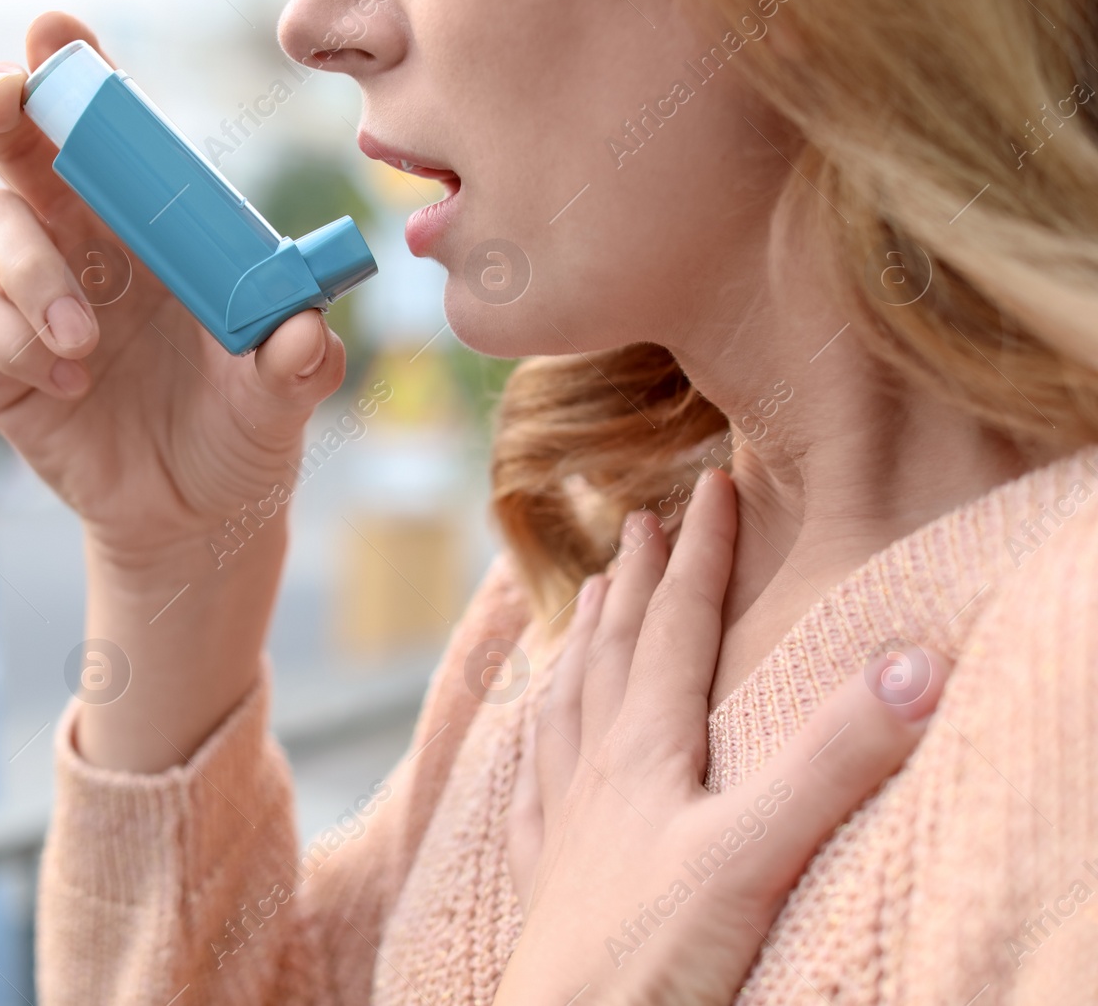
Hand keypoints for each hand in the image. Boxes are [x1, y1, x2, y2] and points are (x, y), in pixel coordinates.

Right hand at [0, 12, 346, 572]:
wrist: (196, 519)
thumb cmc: (241, 432)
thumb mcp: (281, 399)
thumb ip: (295, 363)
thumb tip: (302, 333)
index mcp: (155, 228)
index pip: (112, 136)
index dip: (78, 77)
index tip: (58, 36)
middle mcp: (87, 244)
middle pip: (21, 149)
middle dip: (4, 109)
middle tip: (8, 99)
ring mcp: (35, 299)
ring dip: (34, 271)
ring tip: (89, 341)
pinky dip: (12, 337)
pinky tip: (69, 383)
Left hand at [499, 470, 948, 1004]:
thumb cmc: (653, 954)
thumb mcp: (758, 850)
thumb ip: (831, 758)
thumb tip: (910, 661)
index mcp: (647, 749)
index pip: (678, 626)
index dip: (698, 554)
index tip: (710, 486)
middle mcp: (596, 769)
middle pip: (615, 650)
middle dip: (634, 581)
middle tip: (637, 520)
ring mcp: (563, 819)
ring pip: (567, 703)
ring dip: (580, 642)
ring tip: (580, 601)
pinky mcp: (546, 872)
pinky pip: (531, 778)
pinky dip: (535, 734)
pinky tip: (530, 733)